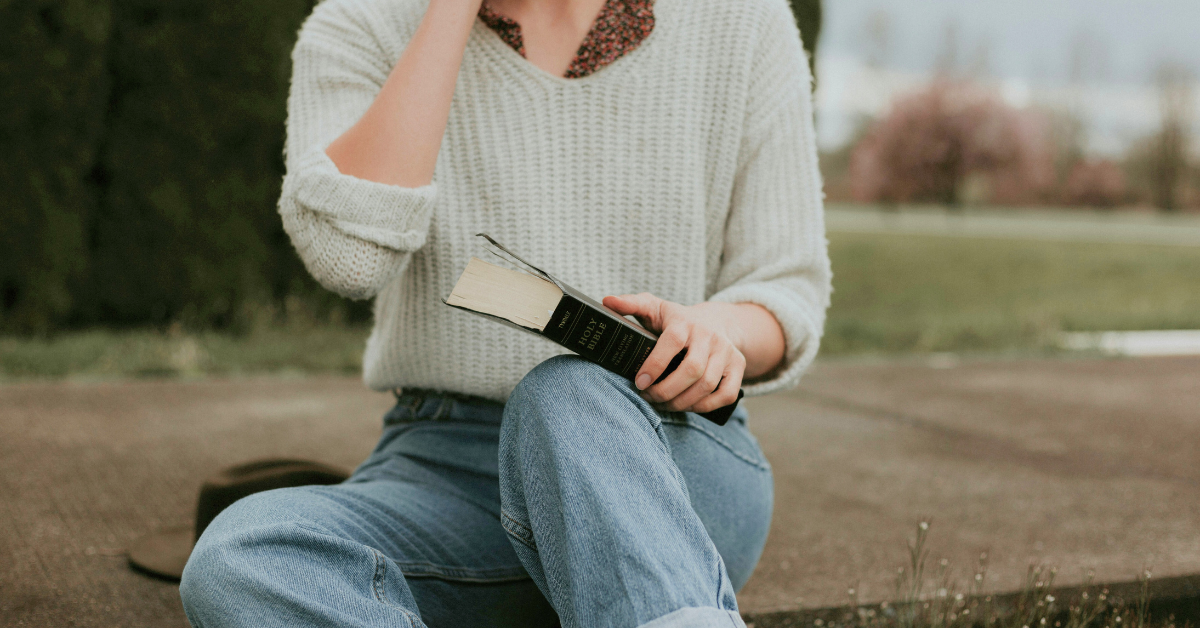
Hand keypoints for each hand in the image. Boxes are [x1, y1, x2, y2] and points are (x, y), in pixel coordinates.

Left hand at [602, 293, 747, 413]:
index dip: (655, 365)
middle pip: (692, 370)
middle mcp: (710, 336)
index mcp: (685, 321)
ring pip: (707, 385)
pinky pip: (726, 394)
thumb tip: (607, 301)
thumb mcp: (654, 307)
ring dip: (682, 401)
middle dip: (666, 390)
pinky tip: (687, 406)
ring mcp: (727, 352)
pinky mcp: (738, 367)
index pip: (672, 342)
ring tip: (663, 404)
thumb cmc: (676, 320)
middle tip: (648, 397)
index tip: (639, 382)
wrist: (716, 322)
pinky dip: (706, 406)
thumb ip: (631, 304)